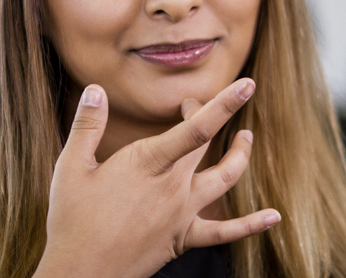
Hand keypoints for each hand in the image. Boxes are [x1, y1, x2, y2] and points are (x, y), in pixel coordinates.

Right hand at [36, 79, 280, 277]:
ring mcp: (182, 213)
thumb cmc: (72, 219)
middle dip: (208, 116)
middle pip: (206, 144)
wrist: (81, 272)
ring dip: (240, 156)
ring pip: (225, 179)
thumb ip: (88, 125)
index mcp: (147, 163)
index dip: (224, 104)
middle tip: (189, 104)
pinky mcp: (184, 237)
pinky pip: (225, 232)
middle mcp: (173, 186)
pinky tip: (274, 217)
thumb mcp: (71, 167)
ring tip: (246, 138)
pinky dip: (252, 225)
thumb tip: (95, 90)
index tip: (247, 85)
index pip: (196, 128)